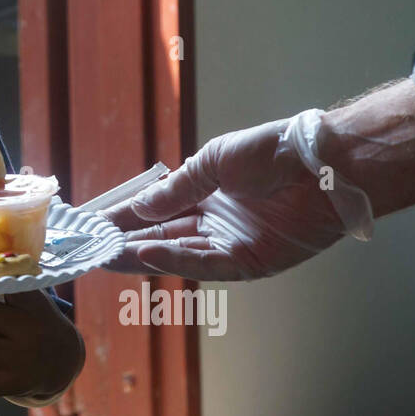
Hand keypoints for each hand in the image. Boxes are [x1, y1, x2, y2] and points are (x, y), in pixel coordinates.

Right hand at [100, 118, 349, 279]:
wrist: (322, 165)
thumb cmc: (273, 151)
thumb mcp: (213, 161)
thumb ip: (176, 189)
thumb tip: (137, 206)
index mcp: (207, 193)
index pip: (156, 209)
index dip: (125, 216)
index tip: (93, 222)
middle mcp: (216, 222)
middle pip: (161, 235)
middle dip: (125, 240)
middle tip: (91, 245)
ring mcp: (231, 244)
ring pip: (177, 253)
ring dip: (141, 254)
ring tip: (107, 254)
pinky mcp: (250, 262)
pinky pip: (205, 264)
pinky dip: (175, 260)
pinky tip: (146, 253)